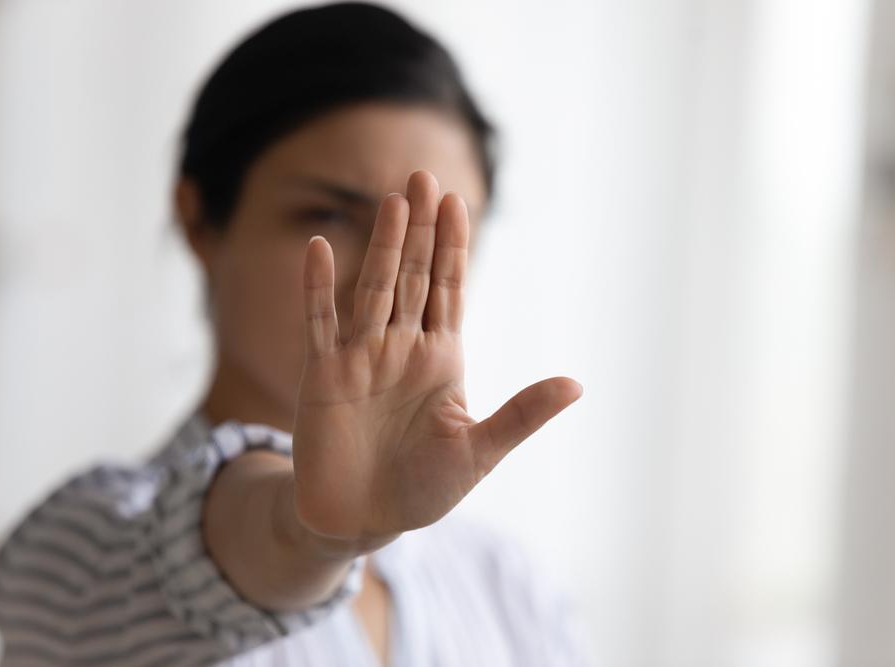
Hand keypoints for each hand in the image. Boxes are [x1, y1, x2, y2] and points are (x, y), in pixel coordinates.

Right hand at [292, 170, 581, 548]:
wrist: (363, 521)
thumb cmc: (425, 489)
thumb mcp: (480, 452)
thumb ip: (522, 414)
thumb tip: (577, 384)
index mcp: (442, 359)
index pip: (450, 290)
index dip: (454, 248)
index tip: (458, 202)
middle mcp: (402, 348)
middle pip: (412, 276)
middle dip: (421, 230)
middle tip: (424, 176)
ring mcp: (361, 357)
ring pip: (373, 289)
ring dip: (382, 246)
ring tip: (394, 202)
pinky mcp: (323, 375)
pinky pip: (319, 324)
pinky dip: (317, 289)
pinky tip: (319, 250)